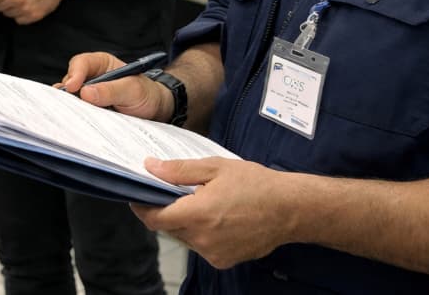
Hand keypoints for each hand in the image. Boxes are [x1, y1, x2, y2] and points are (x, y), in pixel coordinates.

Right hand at [60, 52, 173, 120]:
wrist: (156, 112)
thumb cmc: (147, 94)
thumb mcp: (133, 90)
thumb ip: (111, 90)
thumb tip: (85, 93)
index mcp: (101, 64)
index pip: (81, 63)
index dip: (74, 74)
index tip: (73, 87)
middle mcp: (91, 77)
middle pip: (71, 80)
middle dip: (68, 91)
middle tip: (68, 103)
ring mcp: (89, 94)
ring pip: (73, 97)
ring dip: (72, 105)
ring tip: (72, 114)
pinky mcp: (90, 110)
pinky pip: (79, 111)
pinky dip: (77, 115)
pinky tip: (78, 121)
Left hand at [132, 158, 299, 269]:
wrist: (291, 209)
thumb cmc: (256, 185)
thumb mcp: (214, 168)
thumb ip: (178, 171)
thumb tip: (150, 167)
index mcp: (197, 214)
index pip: (154, 219)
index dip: (142, 207)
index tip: (138, 197)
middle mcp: (203, 239)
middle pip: (168, 227)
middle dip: (166, 211)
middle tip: (173, 193)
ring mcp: (214, 253)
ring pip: (184, 238)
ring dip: (184, 222)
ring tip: (200, 203)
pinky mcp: (224, 260)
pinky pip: (201, 247)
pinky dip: (200, 233)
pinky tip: (216, 218)